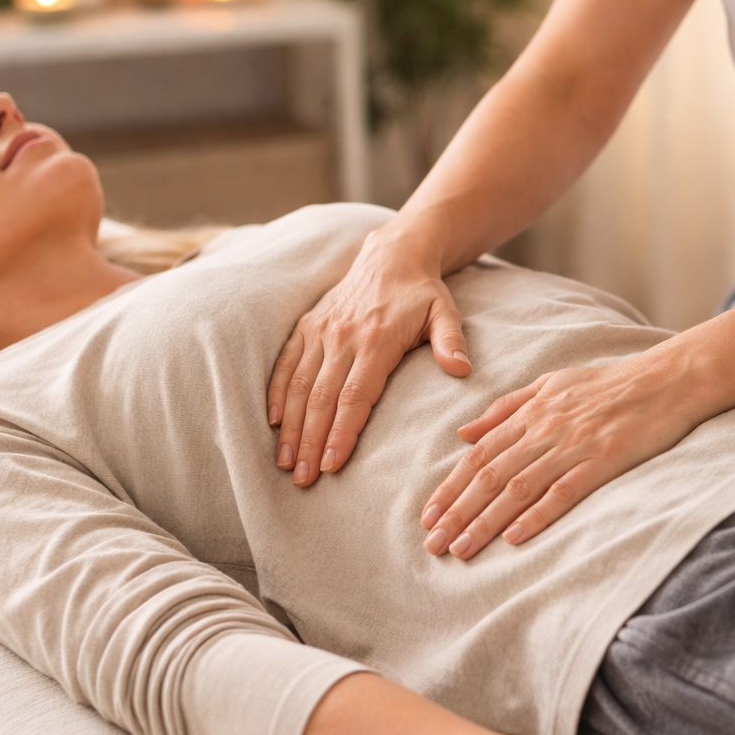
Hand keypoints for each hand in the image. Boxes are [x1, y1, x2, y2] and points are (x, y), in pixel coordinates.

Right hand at [269, 226, 471, 485]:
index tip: (332, 465)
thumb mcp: (445, 312)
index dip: (341, 432)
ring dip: (290, 426)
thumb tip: (462, 370)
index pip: (355, 395)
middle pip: (321, 398)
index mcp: (376, 340)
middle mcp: (342, 337)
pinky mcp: (307, 325)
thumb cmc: (422, 293)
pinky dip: (276, 393)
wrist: (391, 254)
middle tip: (303, 479)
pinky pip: (286, 362)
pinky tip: (273, 422)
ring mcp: (321, 331)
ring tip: (285, 462)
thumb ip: (451, 341)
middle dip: (310, 441)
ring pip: (298, 385)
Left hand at [420, 347, 701, 558]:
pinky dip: (536, 515)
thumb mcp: (550, 384)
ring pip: (517, 488)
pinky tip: (514, 538)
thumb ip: (505, 409)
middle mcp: (544, 430)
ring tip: (462, 549)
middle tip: (434, 544)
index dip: (450, 488)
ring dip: (485, 521)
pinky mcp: (602, 461)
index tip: (428, 516)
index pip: (479, 456)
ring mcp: (573, 446)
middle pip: (490, 476)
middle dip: (458, 512)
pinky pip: (563, 492)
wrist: (667, 378)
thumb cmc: (608, 382)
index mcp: (530, 412)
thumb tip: (463, 433)